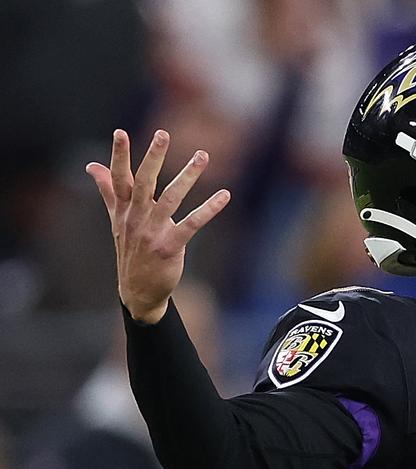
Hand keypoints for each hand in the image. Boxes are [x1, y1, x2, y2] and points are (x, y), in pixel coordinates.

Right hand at [86, 129, 230, 323]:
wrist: (138, 290)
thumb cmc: (131, 250)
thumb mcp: (117, 219)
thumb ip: (108, 190)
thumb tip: (91, 165)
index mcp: (124, 209)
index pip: (120, 178)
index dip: (119, 156)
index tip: (120, 132)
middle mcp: (137, 218)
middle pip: (144, 183)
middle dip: (153, 158)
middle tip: (163, 134)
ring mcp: (153, 232)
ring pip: (171, 198)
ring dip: (188, 176)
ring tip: (202, 156)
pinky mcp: (170, 246)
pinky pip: (192, 224)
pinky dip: (209, 209)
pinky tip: (224, 195)